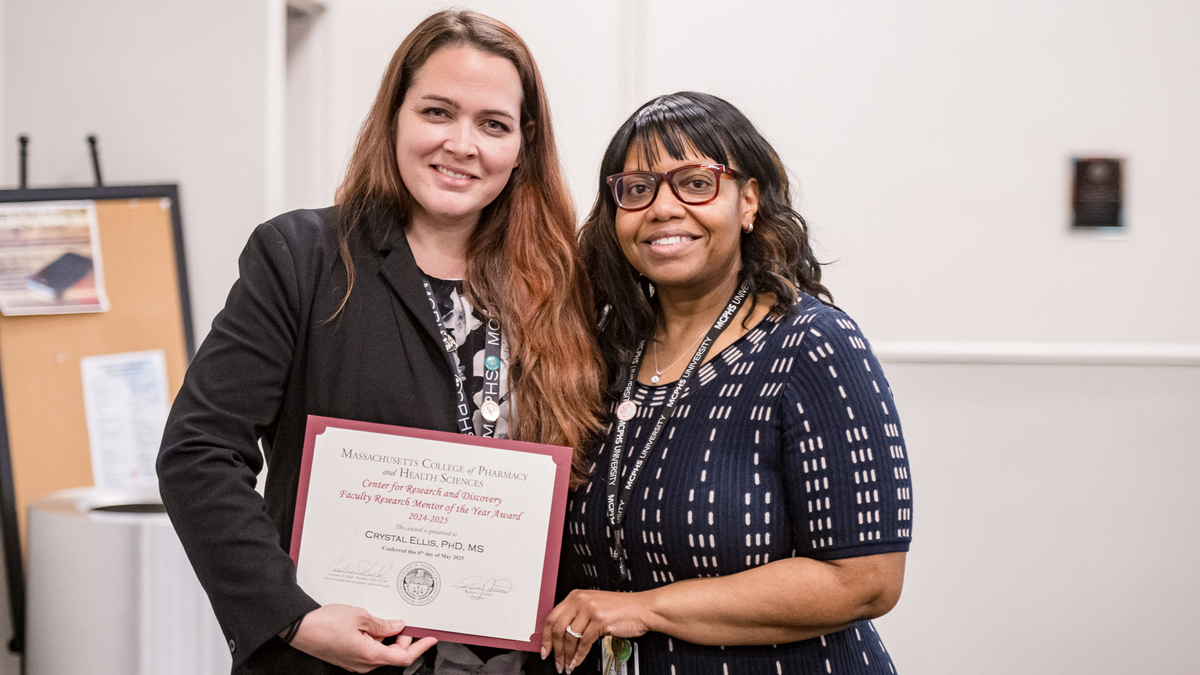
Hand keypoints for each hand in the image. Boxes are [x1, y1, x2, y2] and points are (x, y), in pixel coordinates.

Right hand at [289, 604, 435, 672]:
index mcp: (370, 656)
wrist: (299, 629)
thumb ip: (382, 624)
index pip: (403, 657)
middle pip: (393, 655)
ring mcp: (354, 662)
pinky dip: (377, 639)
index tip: (431, 638)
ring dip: (389, 638)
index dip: (420, 647)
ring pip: (381, 652)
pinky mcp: (347, 657)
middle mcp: (363, 664)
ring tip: (388, 619)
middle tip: (406, 621)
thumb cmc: (326, 623)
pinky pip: (369, 650)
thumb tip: (398, 626)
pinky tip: (374, 624)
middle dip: (404, 639)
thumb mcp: (360, 617)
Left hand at [540, 589, 651, 673]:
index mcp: (576, 596)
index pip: (552, 617)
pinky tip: (577, 662)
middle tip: (556, 661)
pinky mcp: (600, 621)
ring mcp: (590, 610)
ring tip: (567, 665)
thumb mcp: (594, 606)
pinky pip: (584, 643)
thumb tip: (561, 636)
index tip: (545, 649)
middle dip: (555, 650)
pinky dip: (579, 656)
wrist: (643, 609)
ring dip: (567, 656)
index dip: (545, 637)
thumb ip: (577, 616)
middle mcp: (581, 601)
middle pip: (558, 629)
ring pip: (570, 638)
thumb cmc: (621, 609)